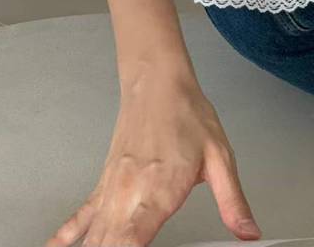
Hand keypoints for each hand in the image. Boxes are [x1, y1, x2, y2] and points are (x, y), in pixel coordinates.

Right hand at [44, 70, 261, 245]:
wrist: (157, 83)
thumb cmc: (187, 115)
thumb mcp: (220, 157)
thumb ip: (233, 200)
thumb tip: (249, 232)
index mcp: (160, 190)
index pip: (132, 241)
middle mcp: (130, 194)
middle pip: (108, 244)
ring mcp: (112, 190)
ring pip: (94, 236)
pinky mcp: (104, 185)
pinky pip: (79, 217)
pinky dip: (65, 237)